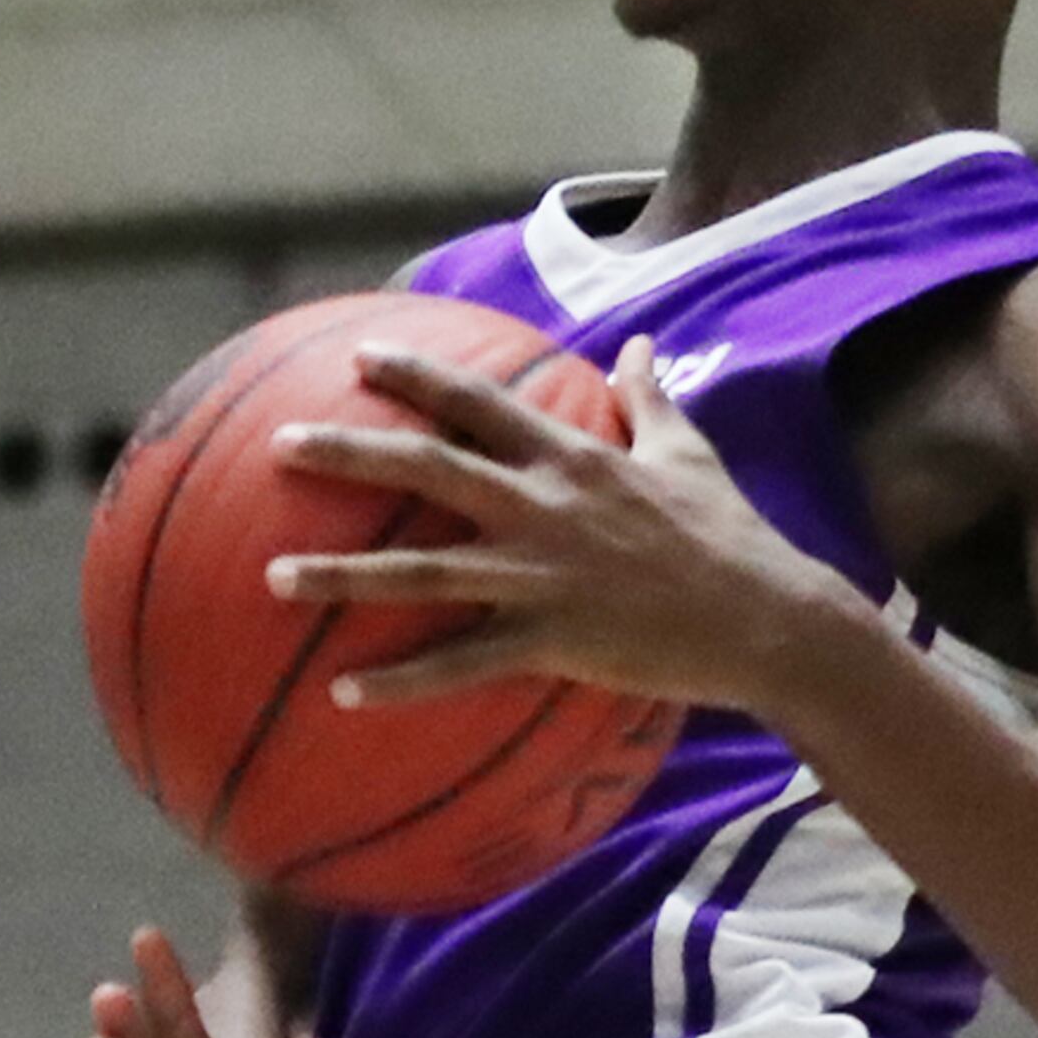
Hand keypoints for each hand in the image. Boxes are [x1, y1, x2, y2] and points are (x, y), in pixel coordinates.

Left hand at [264, 334, 836, 717]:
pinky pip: (458, 664)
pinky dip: (399, 681)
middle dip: (349, 450)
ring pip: (421, 569)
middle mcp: (545, 504)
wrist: (768, 616)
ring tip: (269, 577)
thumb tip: (640, 344)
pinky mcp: (551, 639)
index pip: (479, 400)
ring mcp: (542, 573)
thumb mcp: (690, 450)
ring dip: (341, 574)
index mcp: (572, 456)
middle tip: (278, 442)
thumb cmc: (727, 535)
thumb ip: (650, 397)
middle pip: (428, 468)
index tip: (360, 355)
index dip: (417, 374)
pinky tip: (342, 694)